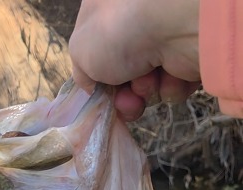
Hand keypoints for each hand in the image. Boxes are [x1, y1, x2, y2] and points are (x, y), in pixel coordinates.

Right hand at [69, 0, 201, 119]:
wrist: (172, 24)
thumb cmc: (117, 31)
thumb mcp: (80, 50)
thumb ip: (82, 71)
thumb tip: (94, 87)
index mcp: (107, 11)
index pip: (100, 52)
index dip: (99, 79)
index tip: (102, 94)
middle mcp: (136, 20)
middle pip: (124, 74)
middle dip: (124, 94)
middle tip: (127, 99)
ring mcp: (163, 36)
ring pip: (149, 83)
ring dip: (146, 90)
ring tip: (149, 78)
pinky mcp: (187, 54)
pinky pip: (175, 84)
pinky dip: (170, 87)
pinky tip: (170, 75)